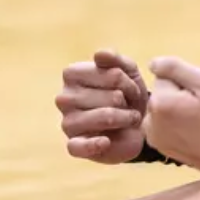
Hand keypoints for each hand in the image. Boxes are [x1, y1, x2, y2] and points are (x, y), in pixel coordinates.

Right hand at [58, 50, 149, 165]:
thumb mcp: (128, 72)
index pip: (113, 75)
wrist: (134, 126)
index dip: (128, 83)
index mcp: (72, 74)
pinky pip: (80, 146)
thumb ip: (115, 59)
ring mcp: (67, 122)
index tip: (131, 89)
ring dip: (126, 119)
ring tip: (130, 119)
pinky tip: (106, 141)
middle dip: (129, 103)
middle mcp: (64, 97)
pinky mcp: (73, 145)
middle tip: (129, 106)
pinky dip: (95, 144)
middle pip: (113, 97)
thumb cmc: (127, 94)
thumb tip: (99, 54)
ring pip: (104, 118)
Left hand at [142, 57, 199, 182]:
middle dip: (181, 96)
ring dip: (180, 111)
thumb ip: (175, 68)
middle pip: (163, 94)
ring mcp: (157, 140)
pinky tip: (199, 133)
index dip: (187, 82)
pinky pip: (167, 126)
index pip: (165, 76)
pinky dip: (180, 126)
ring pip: (165, 110)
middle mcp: (151, 123)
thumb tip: (152, 64)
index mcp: (160, 104)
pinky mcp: (165, 150)